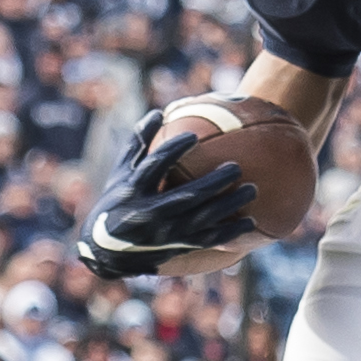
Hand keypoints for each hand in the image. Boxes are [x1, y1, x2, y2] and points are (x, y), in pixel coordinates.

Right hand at [76, 110, 257, 280]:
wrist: (109, 249)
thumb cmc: (118, 200)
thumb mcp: (121, 172)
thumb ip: (138, 143)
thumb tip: (159, 112)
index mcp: (134, 190)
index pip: (155, 167)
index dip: (173, 151)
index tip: (192, 136)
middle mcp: (150, 213)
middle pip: (187, 197)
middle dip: (213, 183)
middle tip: (236, 168)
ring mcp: (165, 233)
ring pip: (202, 220)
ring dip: (229, 206)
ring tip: (251, 189)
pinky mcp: (177, 247)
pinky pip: (208, 240)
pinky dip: (230, 232)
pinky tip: (250, 223)